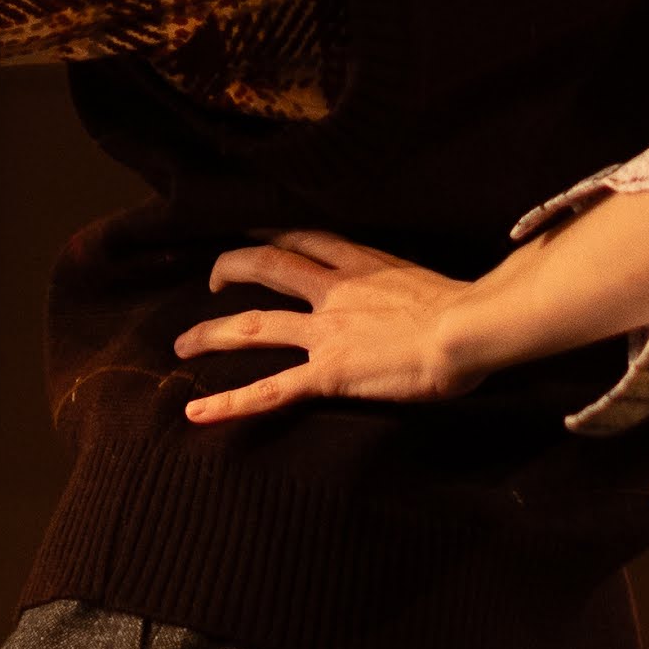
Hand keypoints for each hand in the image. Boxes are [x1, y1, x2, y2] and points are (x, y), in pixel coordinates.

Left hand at [175, 233, 486, 420]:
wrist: (467, 330)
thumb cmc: (468, 312)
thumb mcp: (433, 286)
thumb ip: (410, 290)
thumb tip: (423, 302)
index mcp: (363, 265)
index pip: (307, 239)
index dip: (276, 235)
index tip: (257, 235)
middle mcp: (334, 291)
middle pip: (268, 267)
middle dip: (231, 269)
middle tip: (211, 280)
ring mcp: (325, 332)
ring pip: (254, 326)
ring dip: (212, 334)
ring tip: (181, 345)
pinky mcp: (327, 373)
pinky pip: (269, 390)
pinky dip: (228, 402)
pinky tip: (197, 413)